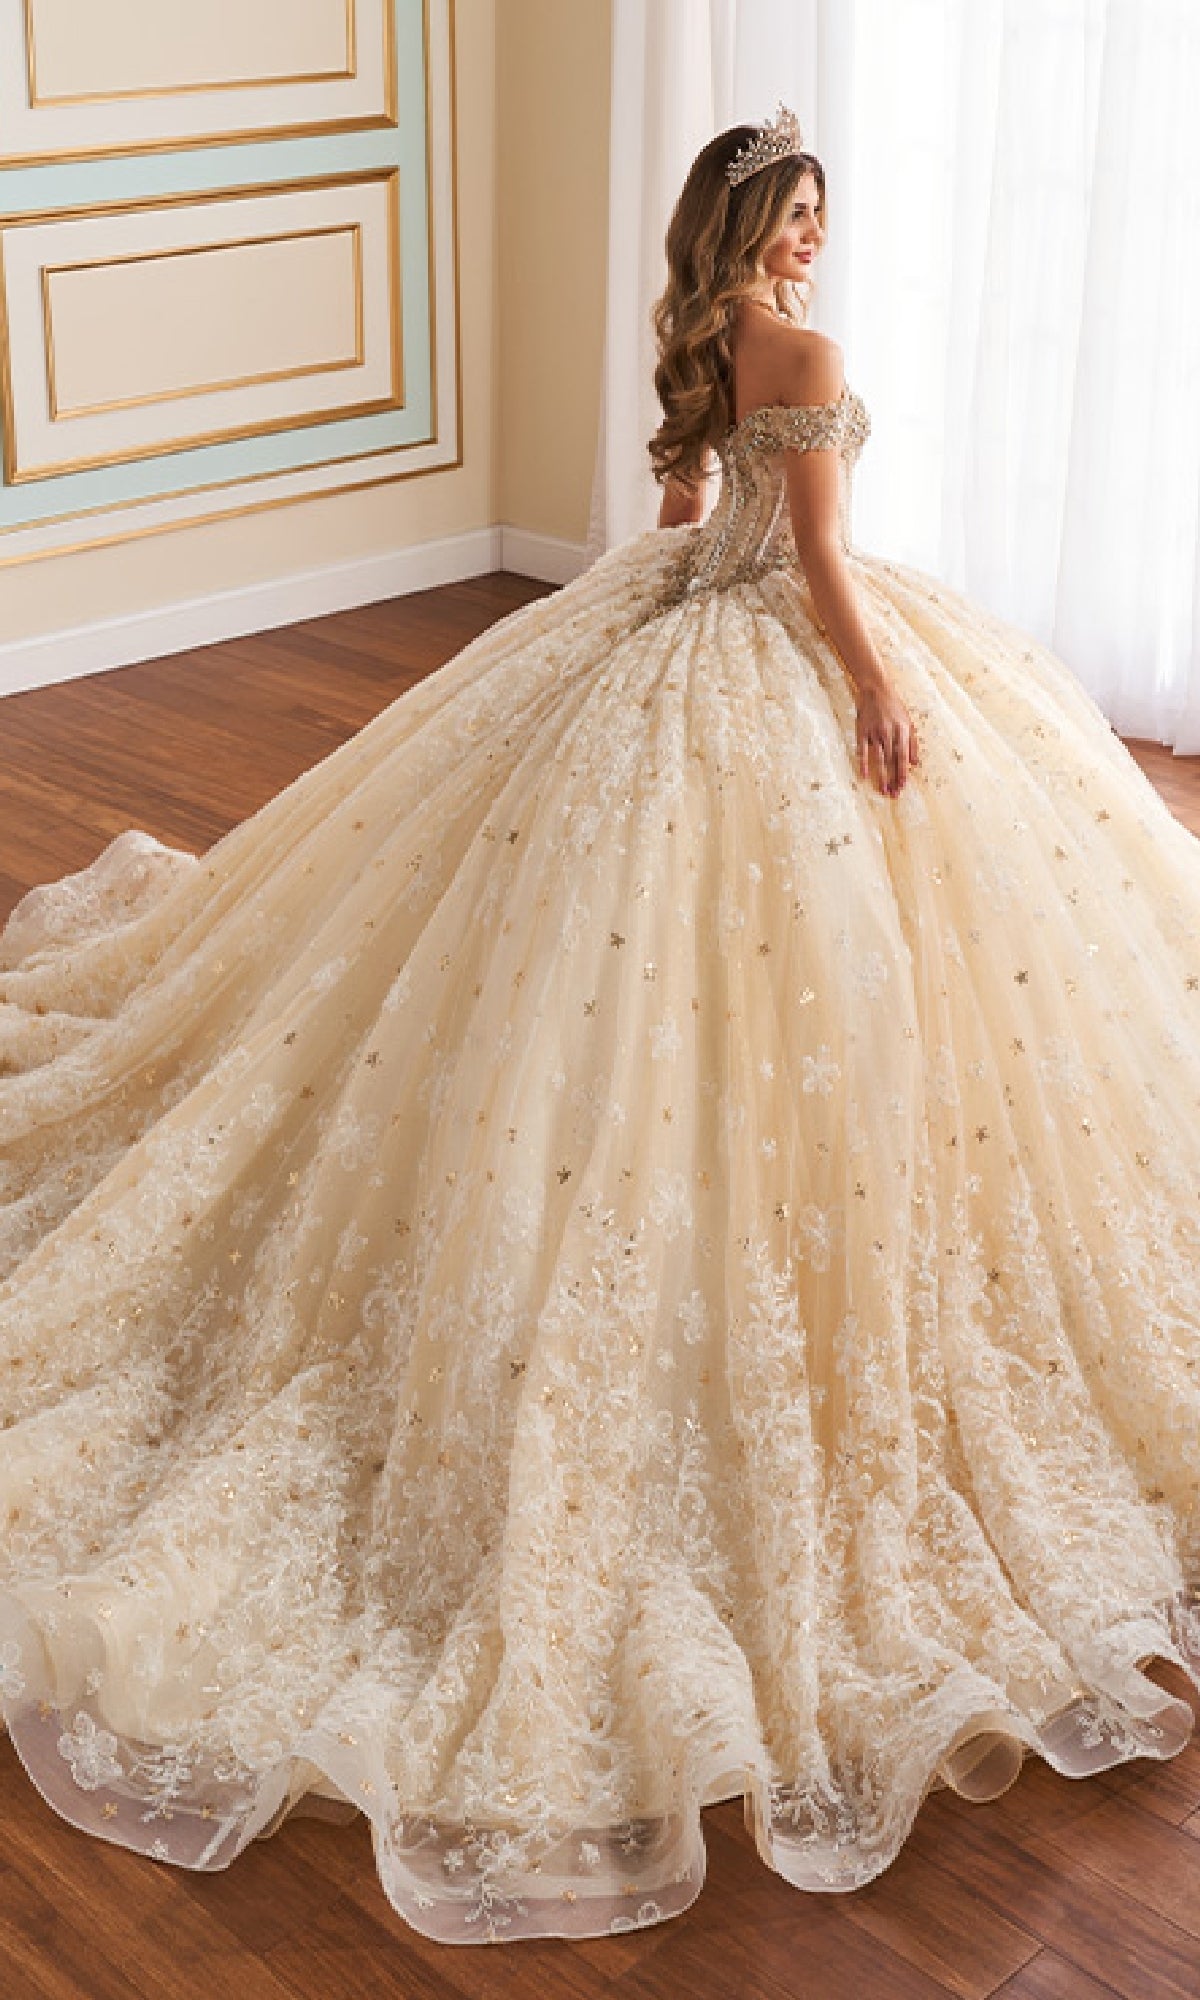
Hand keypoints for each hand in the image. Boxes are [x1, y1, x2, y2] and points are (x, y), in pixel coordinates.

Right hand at [855, 680, 919, 796]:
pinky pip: (863, 750)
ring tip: (882, 790)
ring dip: (881, 776)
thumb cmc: (894, 706)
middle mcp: (889, 732)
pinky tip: (864, 775)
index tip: (903, 785)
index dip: (903, 772)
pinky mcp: (862, 731)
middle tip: (893, 794)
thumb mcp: (908, 722)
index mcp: (902, 730)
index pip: (903, 756)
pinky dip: (864, 763)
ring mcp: (875, 732)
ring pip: (879, 758)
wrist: (876, 689)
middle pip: (892, 760)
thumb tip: (915, 763)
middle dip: (893, 778)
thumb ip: (912, 743)